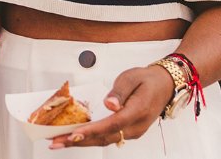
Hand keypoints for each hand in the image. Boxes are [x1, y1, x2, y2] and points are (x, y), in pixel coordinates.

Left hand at [49, 65, 172, 148]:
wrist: (163, 86)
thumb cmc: (146, 80)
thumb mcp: (131, 77)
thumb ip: (119, 91)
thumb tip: (109, 104)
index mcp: (138, 111)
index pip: (112, 124)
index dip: (91, 130)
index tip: (73, 133)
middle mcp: (136, 126)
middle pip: (105, 137)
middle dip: (78, 141)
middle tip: (56, 142)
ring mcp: (132, 132)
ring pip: (104, 140)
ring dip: (81, 142)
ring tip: (60, 142)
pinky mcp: (128, 131)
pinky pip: (107, 137)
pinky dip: (90, 138)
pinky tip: (75, 137)